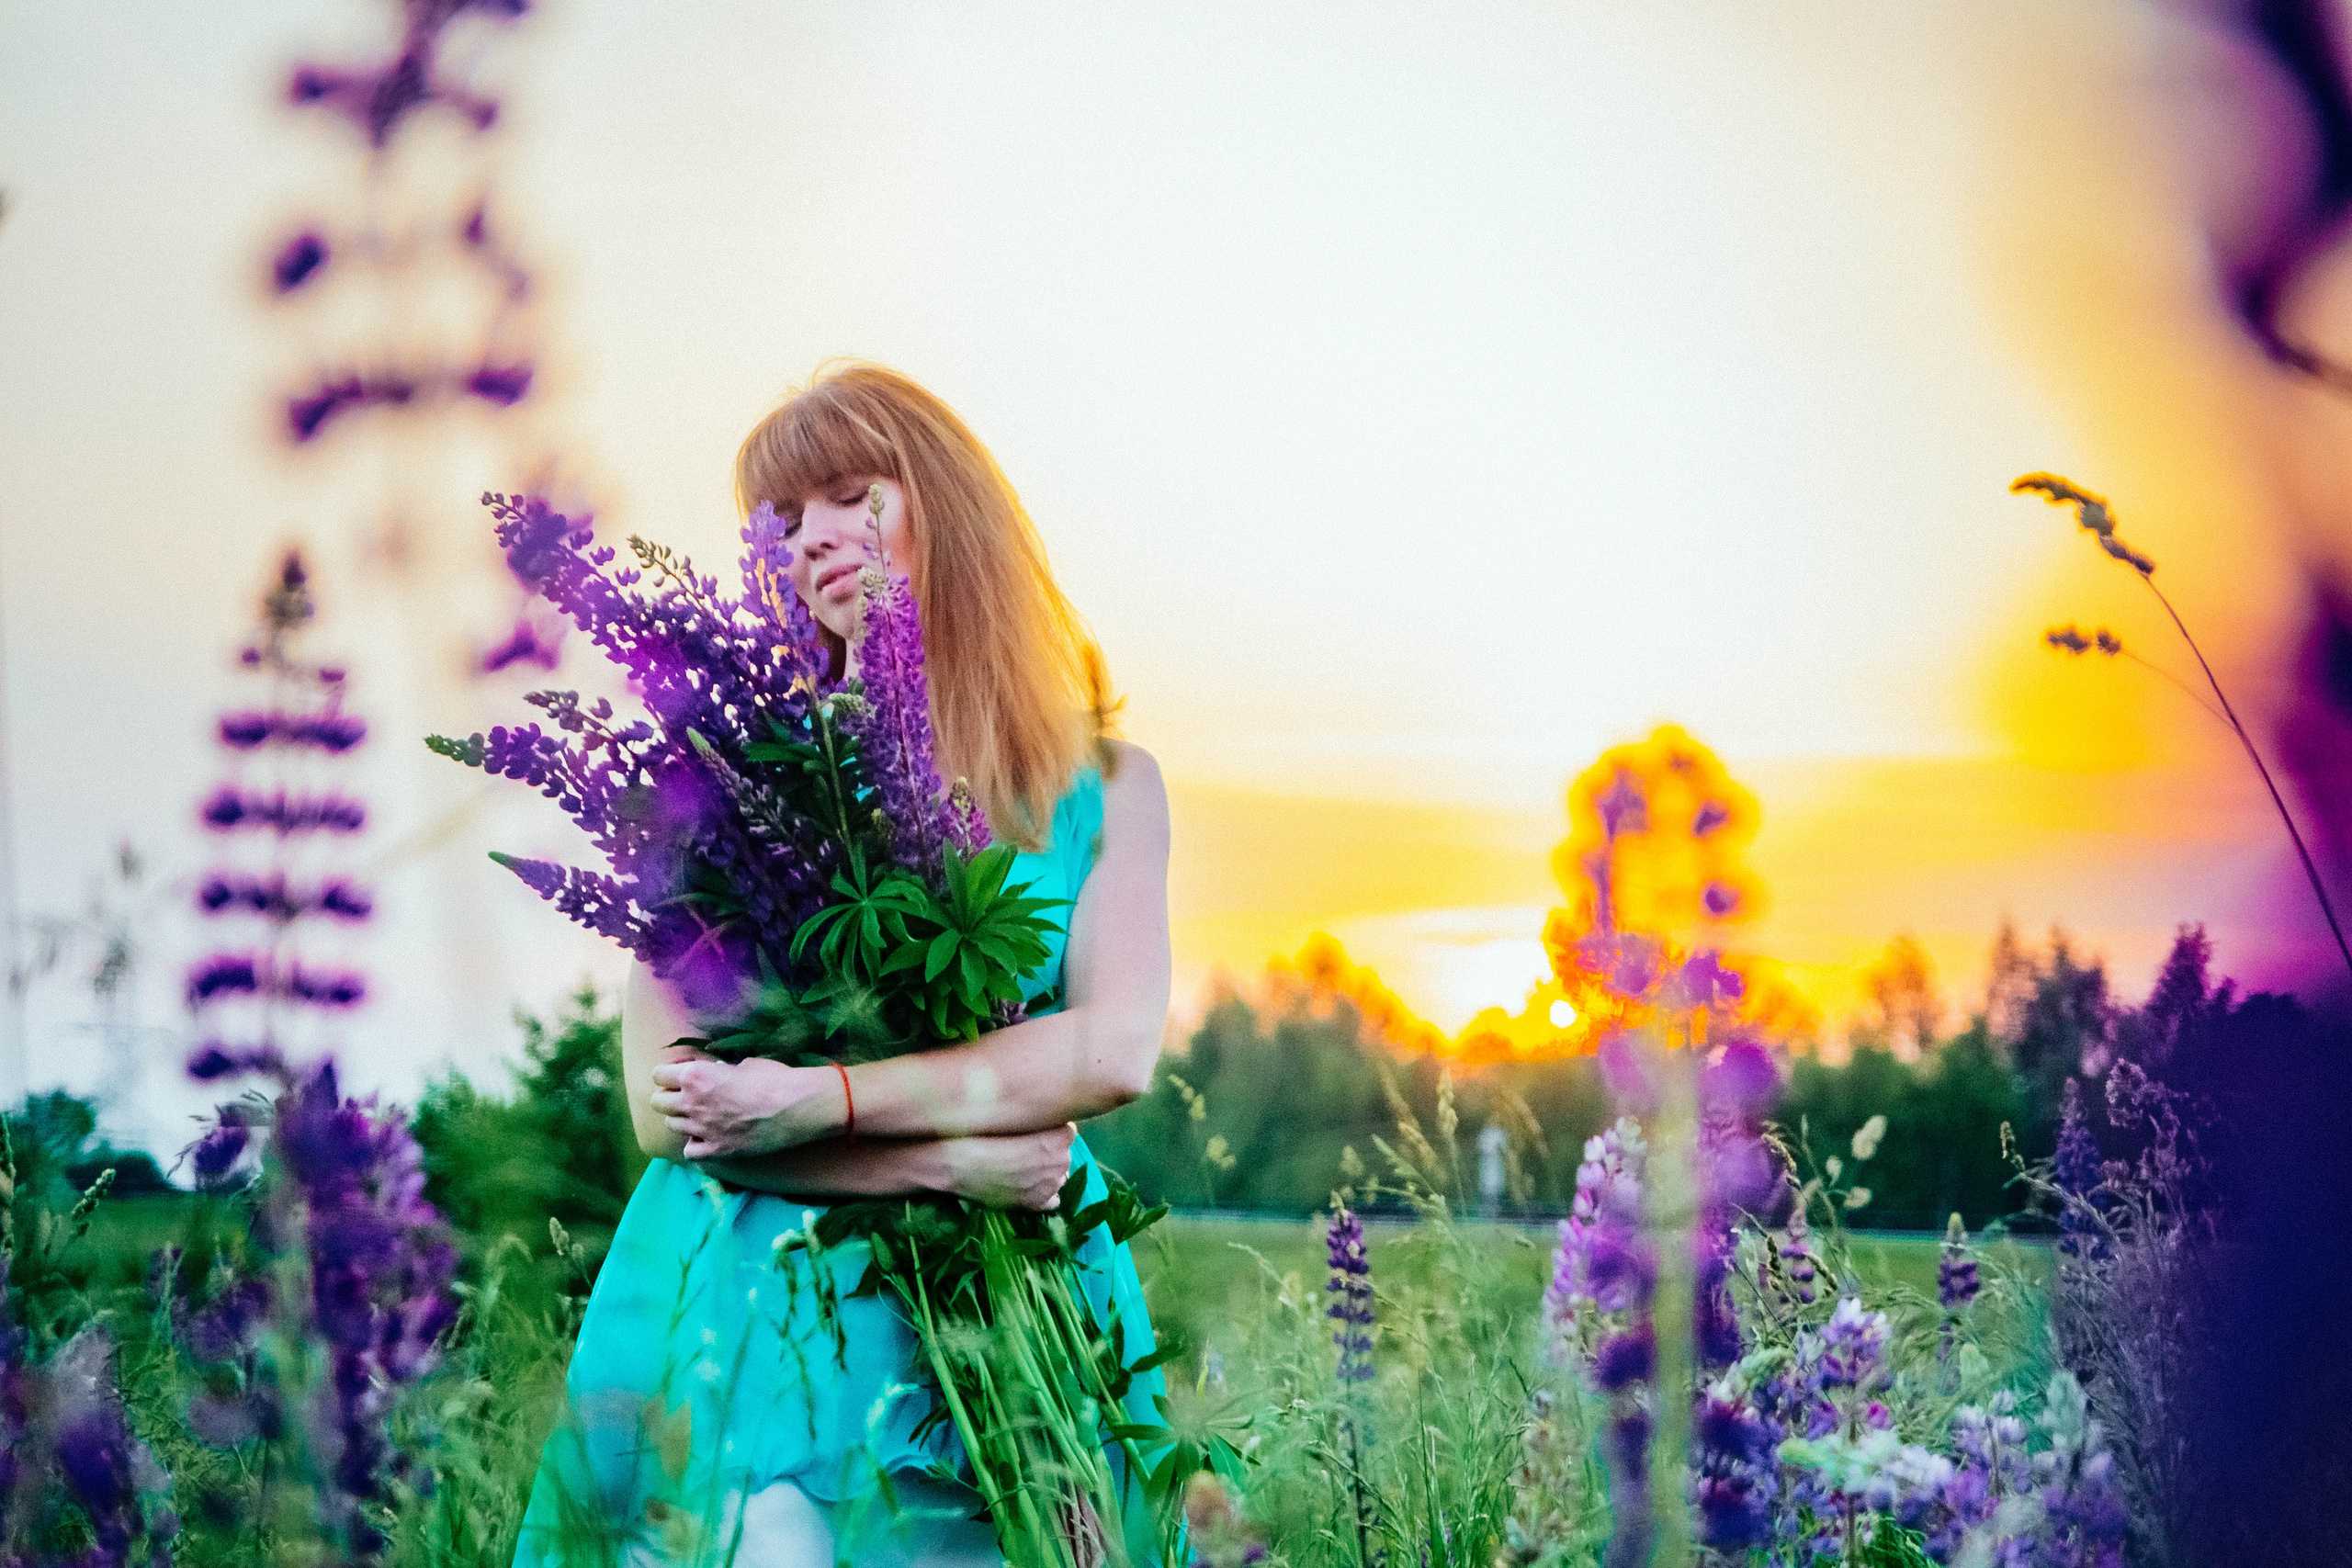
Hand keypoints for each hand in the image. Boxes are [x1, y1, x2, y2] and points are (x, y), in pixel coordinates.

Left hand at [649, 1052, 839, 1157]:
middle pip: (659, 1102)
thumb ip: (721, 1071)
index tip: (680, 1075)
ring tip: (700, 1116)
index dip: (669, 1074)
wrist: (797, 1107)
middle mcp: (691, 1103)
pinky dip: (696, 1144)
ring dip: (682, 1119)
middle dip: (669, 1097)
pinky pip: (690, 1151)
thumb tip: (717, 1073)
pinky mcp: (716, 1151)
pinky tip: (708, 1138)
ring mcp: (702, 1129)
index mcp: (696, 1075)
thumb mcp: (744, 1064)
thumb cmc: (775, 1077)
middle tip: (686, 1096)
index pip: (658, 1075)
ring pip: (672, 1125)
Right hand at [938, 1125, 1076, 1210]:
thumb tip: (1049, 1126)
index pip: (1069, 1132)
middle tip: (1023, 1152)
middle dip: (1050, 1153)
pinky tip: (1024, 1189)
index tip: (1034, 1134)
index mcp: (1060, 1137)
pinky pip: (1052, 1200)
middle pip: (1064, 1154)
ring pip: (1059, 1176)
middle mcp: (1061, 1161)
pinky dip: (1043, 1196)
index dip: (1051, 1133)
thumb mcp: (1014, 1119)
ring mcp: (1051, 1185)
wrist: (958, 1163)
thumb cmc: (983, 1134)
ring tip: (1020, 1170)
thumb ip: (1039, 1123)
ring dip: (1046, 1173)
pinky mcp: (1037, 1203)